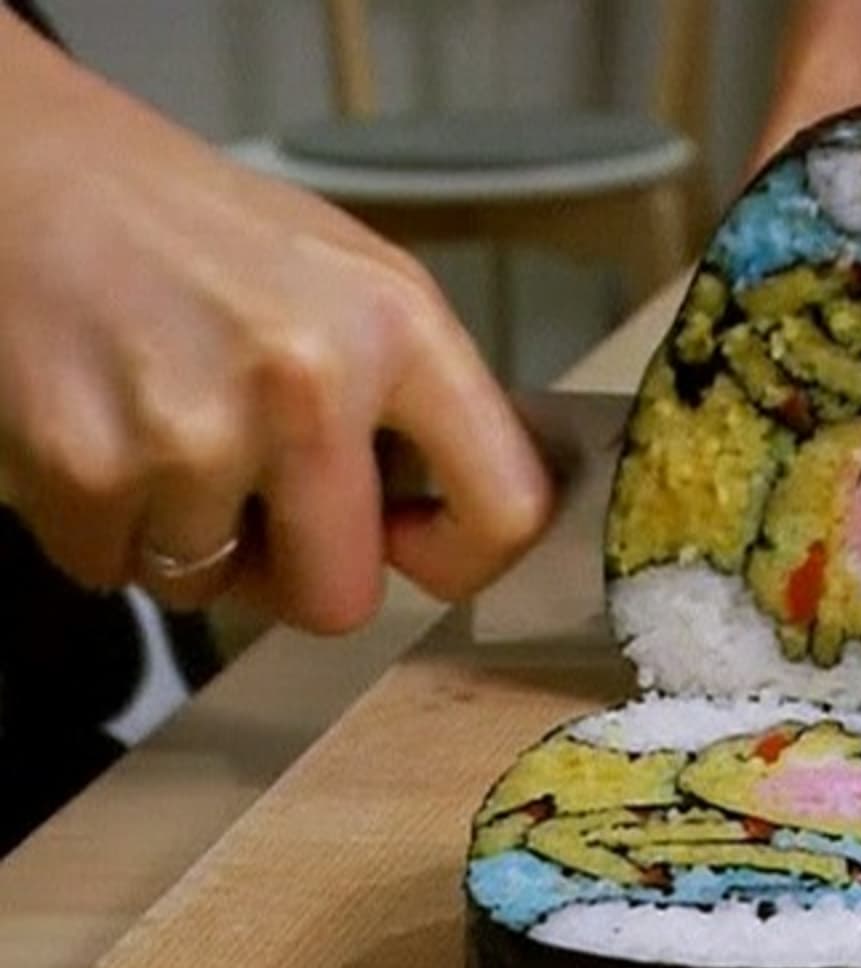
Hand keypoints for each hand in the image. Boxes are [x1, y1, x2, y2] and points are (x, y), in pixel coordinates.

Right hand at [0, 16, 553, 632]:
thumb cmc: (195, 232)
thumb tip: (447, 525)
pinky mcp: (86, 466)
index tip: (417, 552)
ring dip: (182, 536)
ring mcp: (195, 431)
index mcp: (401, 328)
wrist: (24, 167)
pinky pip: (112, 571)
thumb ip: (411, 399)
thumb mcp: (350, 279)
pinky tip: (101, 430)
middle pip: (341, 599)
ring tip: (161, 428)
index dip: (464, 562)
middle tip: (258, 507)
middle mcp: (311, 382)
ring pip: (210, 587)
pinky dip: (101, 527)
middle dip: (296, 573)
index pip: (505, 508)